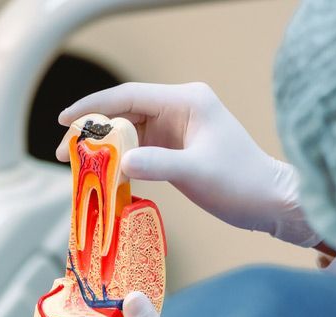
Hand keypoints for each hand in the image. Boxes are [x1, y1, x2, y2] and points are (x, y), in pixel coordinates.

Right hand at [57, 82, 318, 246]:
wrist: (271, 202)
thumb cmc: (242, 183)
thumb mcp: (196, 174)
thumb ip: (157, 165)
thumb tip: (120, 164)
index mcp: (187, 101)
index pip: (128, 95)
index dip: (93, 107)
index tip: (64, 121)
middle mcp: (181, 107)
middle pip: (124, 113)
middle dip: (93, 132)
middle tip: (64, 154)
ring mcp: (179, 128)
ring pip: (130, 132)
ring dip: (104, 149)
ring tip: (78, 168)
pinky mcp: (179, 148)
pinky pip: (140, 149)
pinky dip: (121, 162)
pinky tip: (104, 177)